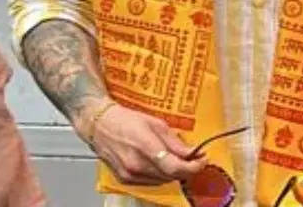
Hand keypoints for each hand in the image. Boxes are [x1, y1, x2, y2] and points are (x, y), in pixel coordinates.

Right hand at [83, 102, 205, 184]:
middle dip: (187, 168)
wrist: (100, 126)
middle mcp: (137, 164)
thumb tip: (192, 152)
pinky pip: (151, 182)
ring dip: (174, 172)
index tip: (202, 160)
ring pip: (163, 180)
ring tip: (178, 159)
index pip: (175, 167)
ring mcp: (130, 174)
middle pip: (171, 175)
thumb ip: (174, 141)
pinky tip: (162, 164)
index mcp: (145, 147)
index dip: (193, 167)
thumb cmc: (126, 120)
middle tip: (194, 158)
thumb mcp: (155, 124)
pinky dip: (161, 175)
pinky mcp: (125, 179)